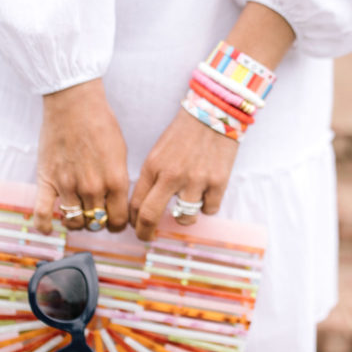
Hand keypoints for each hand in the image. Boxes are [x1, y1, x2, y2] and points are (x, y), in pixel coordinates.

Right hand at [34, 78, 129, 233]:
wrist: (74, 104)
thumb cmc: (100, 124)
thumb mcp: (121, 154)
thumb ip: (119, 181)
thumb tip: (117, 203)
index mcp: (116, 181)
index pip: (117, 221)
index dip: (116, 224)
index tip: (113, 221)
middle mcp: (93, 187)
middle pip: (96, 223)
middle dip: (97, 222)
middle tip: (94, 214)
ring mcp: (68, 185)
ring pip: (74, 221)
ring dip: (76, 221)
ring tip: (76, 213)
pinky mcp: (47, 180)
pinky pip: (42, 213)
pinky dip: (44, 225)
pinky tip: (47, 228)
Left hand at [129, 107, 238, 240]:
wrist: (214, 113)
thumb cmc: (184, 133)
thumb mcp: (159, 152)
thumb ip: (152, 178)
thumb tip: (144, 207)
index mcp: (153, 166)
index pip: (136, 203)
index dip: (134, 221)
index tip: (136, 226)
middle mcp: (171, 175)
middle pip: (150, 216)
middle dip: (145, 233)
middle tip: (147, 237)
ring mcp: (196, 180)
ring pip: (184, 218)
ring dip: (184, 217)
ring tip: (187, 205)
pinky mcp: (218, 182)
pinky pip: (209, 210)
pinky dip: (207, 206)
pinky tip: (207, 192)